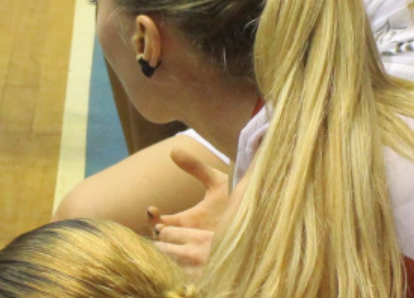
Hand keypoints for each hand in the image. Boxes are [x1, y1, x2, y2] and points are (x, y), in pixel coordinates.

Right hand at [148, 146, 230, 272]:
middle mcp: (192, 235)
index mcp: (190, 219)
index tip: (152, 208)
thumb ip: (195, 167)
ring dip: (168, 247)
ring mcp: (202, 246)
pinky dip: (187, 260)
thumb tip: (174, 149)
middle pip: (164, 242)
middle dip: (156, 235)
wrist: (261, 212)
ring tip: (169, 237)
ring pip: (176, 254)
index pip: (163, 223)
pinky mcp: (214, 256)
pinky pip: (195, 265)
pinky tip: (188, 250)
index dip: (154, 218)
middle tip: (158, 226)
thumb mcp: (215, 181)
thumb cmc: (239, 197)